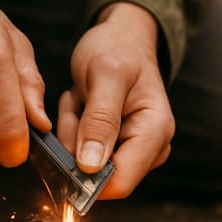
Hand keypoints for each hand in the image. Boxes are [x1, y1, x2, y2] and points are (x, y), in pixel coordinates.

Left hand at [58, 2, 174, 197]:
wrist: (121, 37)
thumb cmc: (117, 48)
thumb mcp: (105, 75)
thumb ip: (100, 120)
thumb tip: (89, 167)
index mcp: (155, 132)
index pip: (119, 183)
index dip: (85, 175)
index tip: (65, 139)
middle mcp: (150, 148)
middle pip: (97, 175)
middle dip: (76, 143)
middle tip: (79, 103)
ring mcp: (134, 149)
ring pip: (84, 164)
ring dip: (72, 132)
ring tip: (81, 98)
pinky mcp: (116, 147)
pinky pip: (80, 153)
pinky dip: (73, 129)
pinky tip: (82, 104)